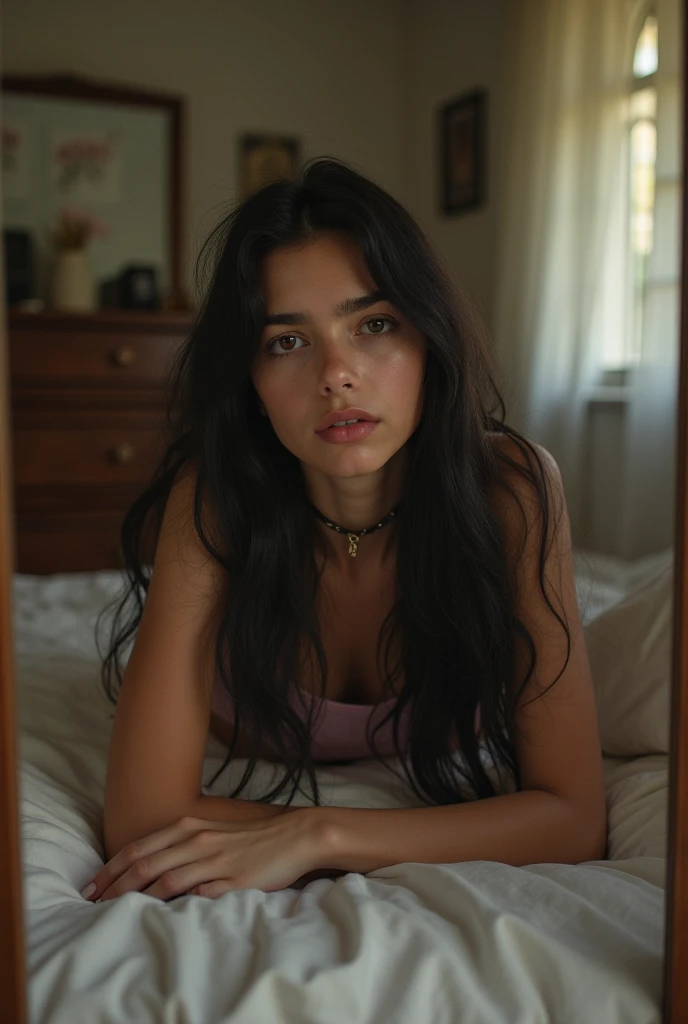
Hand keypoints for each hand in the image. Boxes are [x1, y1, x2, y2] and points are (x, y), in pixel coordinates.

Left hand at [81, 811, 322, 901]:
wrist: (294, 836)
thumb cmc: (251, 838)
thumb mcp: (212, 833)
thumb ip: (184, 846)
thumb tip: (153, 866)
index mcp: (190, 827)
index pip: (140, 847)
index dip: (112, 866)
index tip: (92, 885)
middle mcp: (197, 841)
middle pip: (146, 864)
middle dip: (114, 885)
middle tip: (91, 903)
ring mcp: (214, 861)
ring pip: (166, 879)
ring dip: (137, 897)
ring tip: (116, 913)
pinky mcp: (233, 881)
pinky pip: (200, 894)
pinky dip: (177, 904)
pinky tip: (162, 916)